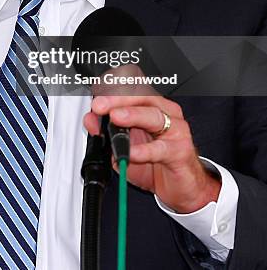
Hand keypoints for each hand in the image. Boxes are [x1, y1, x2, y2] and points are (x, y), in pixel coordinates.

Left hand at [84, 84, 220, 212]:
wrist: (182, 187)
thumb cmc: (157, 162)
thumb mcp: (126, 147)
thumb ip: (107, 132)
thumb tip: (90, 120)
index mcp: (151, 107)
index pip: (134, 88)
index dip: (115, 85)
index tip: (97, 89)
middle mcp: (164, 113)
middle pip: (142, 96)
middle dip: (118, 99)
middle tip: (100, 105)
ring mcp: (175, 130)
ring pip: (153, 116)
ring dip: (132, 115)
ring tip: (115, 117)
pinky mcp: (180, 151)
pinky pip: (160, 149)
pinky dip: (143, 150)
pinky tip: (131, 153)